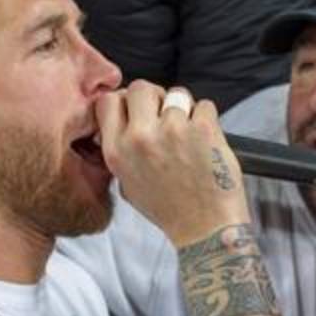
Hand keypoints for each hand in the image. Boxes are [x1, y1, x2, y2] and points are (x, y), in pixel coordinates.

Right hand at [95, 81, 249, 246]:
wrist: (205, 227)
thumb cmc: (169, 209)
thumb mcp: (128, 184)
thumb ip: (121, 149)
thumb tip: (122, 119)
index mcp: (118, 151)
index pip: (108, 101)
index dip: (124, 99)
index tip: (135, 107)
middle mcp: (141, 138)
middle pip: (141, 88)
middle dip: (155, 97)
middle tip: (165, 115)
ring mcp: (173, 130)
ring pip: (176, 94)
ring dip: (184, 109)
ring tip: (188, 134)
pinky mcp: (203, 129)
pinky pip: (204, 105)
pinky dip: (206, 119)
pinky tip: (205, 141)